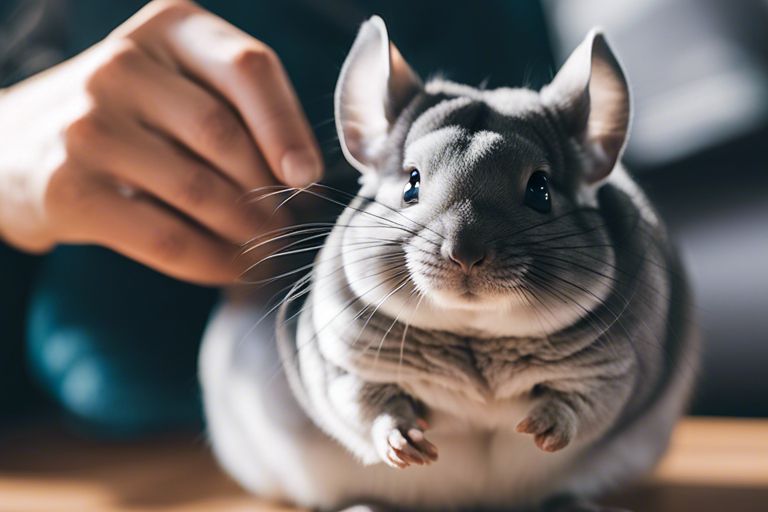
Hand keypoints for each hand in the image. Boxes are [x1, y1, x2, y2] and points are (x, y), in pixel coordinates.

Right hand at [0, 0, 321, 283]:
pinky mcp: (69, 188)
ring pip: (201, 191)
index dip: (289, 128)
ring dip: (249, 232)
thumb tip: (305, 174)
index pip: (249, 68)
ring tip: (268, 248)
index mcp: (168, 28)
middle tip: (289, 225)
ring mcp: (88, 126)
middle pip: (226, 137)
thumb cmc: (130, 115)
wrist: (19, 145)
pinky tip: (232, 268)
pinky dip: (213, 261)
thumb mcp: (178, 81)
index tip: (308, 177)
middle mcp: (122, 65)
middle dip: (270, 194)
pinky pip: (167, 237)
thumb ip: (240, 106)